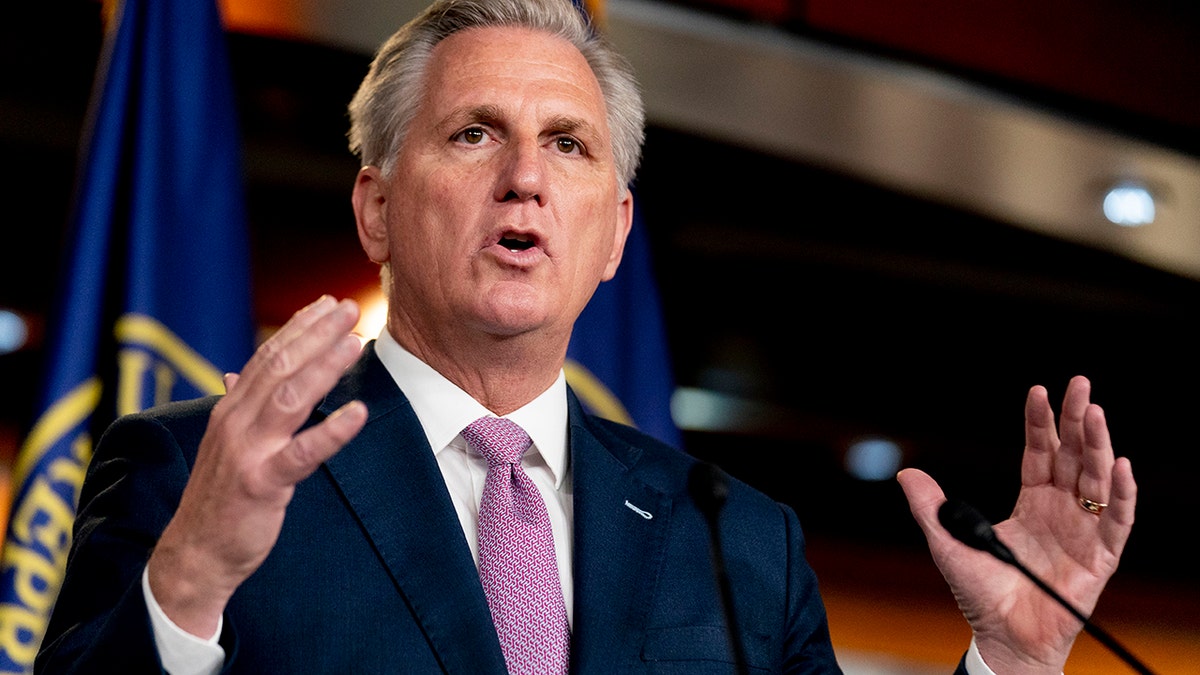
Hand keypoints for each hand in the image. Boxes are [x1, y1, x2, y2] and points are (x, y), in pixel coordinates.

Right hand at [147, 296, 368, 637]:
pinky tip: (357, 413)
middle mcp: (237, 422)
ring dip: (324, 366)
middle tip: (350, 308)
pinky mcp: (262, 483)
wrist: (195, 553)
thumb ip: (238, 406)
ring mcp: (248, 451)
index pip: (268, 356)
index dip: (299, 327)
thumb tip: (236, 371)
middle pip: (280, 366)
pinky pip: (302, 453)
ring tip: (355, 343)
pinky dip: (332, 431)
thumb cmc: (220, 498)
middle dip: (316, 334)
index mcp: (231, 409)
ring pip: (290, 397)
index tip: (328, 304)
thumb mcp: (227, 444)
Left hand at [898, 375, 1136, 673]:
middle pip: (1072, 455)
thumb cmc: (979, 593)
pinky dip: (1122, 493)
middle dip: (1076, 419)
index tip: (1039, 391)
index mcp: (1031, 501)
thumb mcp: (947, 542)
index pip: (1039, 452)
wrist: (1004, 636)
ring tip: (1095, 413)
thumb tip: (906, 472)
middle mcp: (1060, 509)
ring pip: (1096, 478)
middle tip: (1079, 384)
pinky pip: (1118, 520)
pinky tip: (1119, 466)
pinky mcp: (1101, 555)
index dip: (1039, 423)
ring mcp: (1083, 529)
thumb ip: (930, 507)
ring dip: (1097, 445)